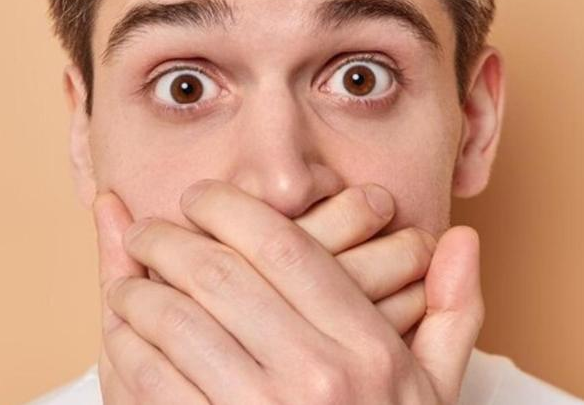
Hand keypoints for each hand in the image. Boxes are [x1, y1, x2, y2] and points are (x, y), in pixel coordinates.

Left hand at [94, 180, 483, 403]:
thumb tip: (460, 239)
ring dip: (137, 293)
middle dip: (167, 241)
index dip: (227, 208)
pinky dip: (126, 349)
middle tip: (149, 232)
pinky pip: (152, 382)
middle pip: (218, 274)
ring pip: (176, 323)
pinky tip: (123, 337)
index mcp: (368, 348)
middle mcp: (316, 377)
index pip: (283, 245)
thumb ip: (452, 311)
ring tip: (128, 283)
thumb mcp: (435, 391)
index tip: (198, 199)